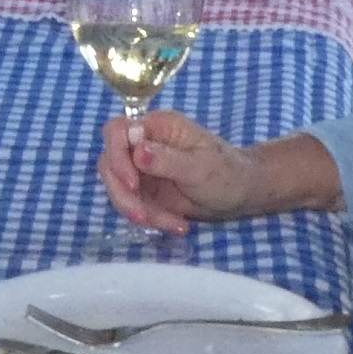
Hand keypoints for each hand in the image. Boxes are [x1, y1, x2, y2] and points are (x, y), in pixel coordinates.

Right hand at [96, 112, 259, 232]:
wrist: (242, 193)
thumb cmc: (227, 172)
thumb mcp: (200, 167)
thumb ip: (167, 159)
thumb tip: (138, 150)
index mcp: (158, 127)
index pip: (117, 131)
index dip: (116, 156)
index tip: (132, 183)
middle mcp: (145, 144)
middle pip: (110, 163)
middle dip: (124, 194)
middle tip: (144, 216)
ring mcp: (142, 168)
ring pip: (119, 189)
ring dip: (140, 211)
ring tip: (175, 225)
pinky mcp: (146, 190)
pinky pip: (134, 205)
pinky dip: (152, 219)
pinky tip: (178, 226)